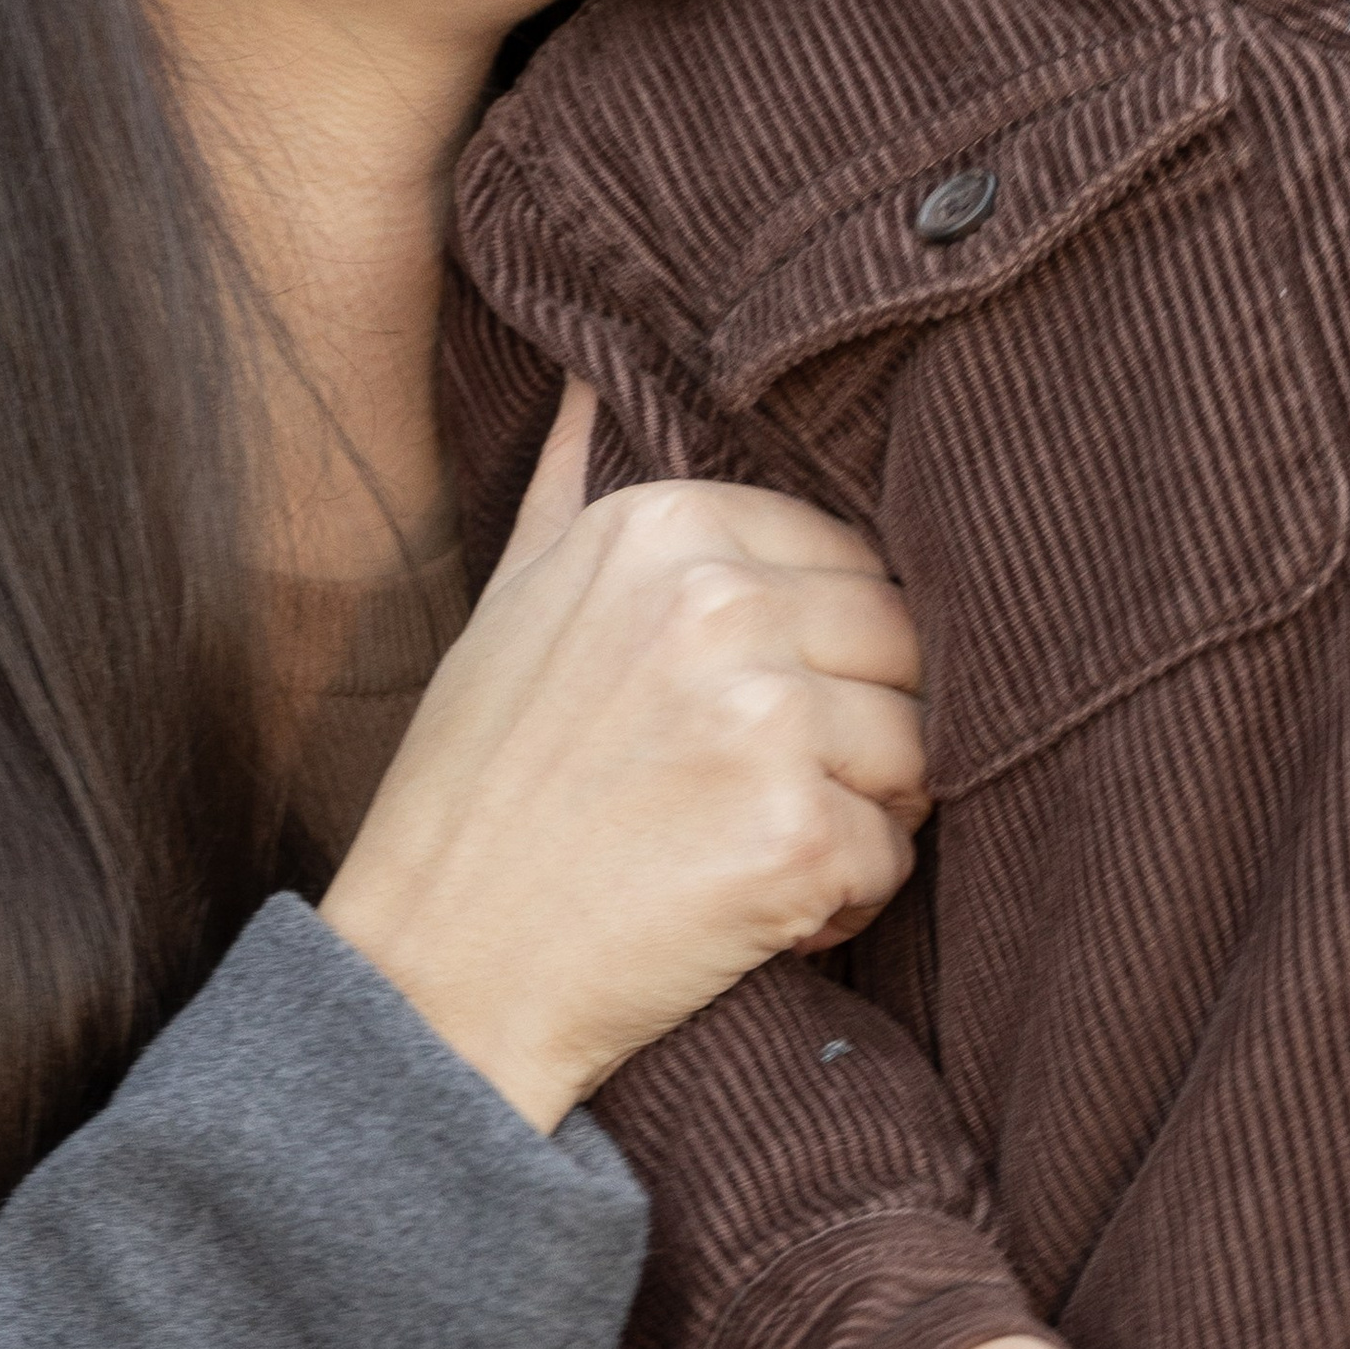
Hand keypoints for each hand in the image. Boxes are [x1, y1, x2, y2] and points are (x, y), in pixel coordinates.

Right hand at [324, 383, 925, 1129]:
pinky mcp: (793, 833)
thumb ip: (566, 480)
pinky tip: (758, 915)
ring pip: (916, 753)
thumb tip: (592, 373)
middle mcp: (718, 602)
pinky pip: (895, 856)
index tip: (758, 717)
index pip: (852, 559)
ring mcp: (762, 717)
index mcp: (661, 527)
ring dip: (863, 817)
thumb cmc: (475, 792)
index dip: (829, 654)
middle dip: (861, 732)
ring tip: (756, 853)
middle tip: (766, 798)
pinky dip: (845, 902)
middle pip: (903, 648)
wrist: (433, 975)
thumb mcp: (507, 602)